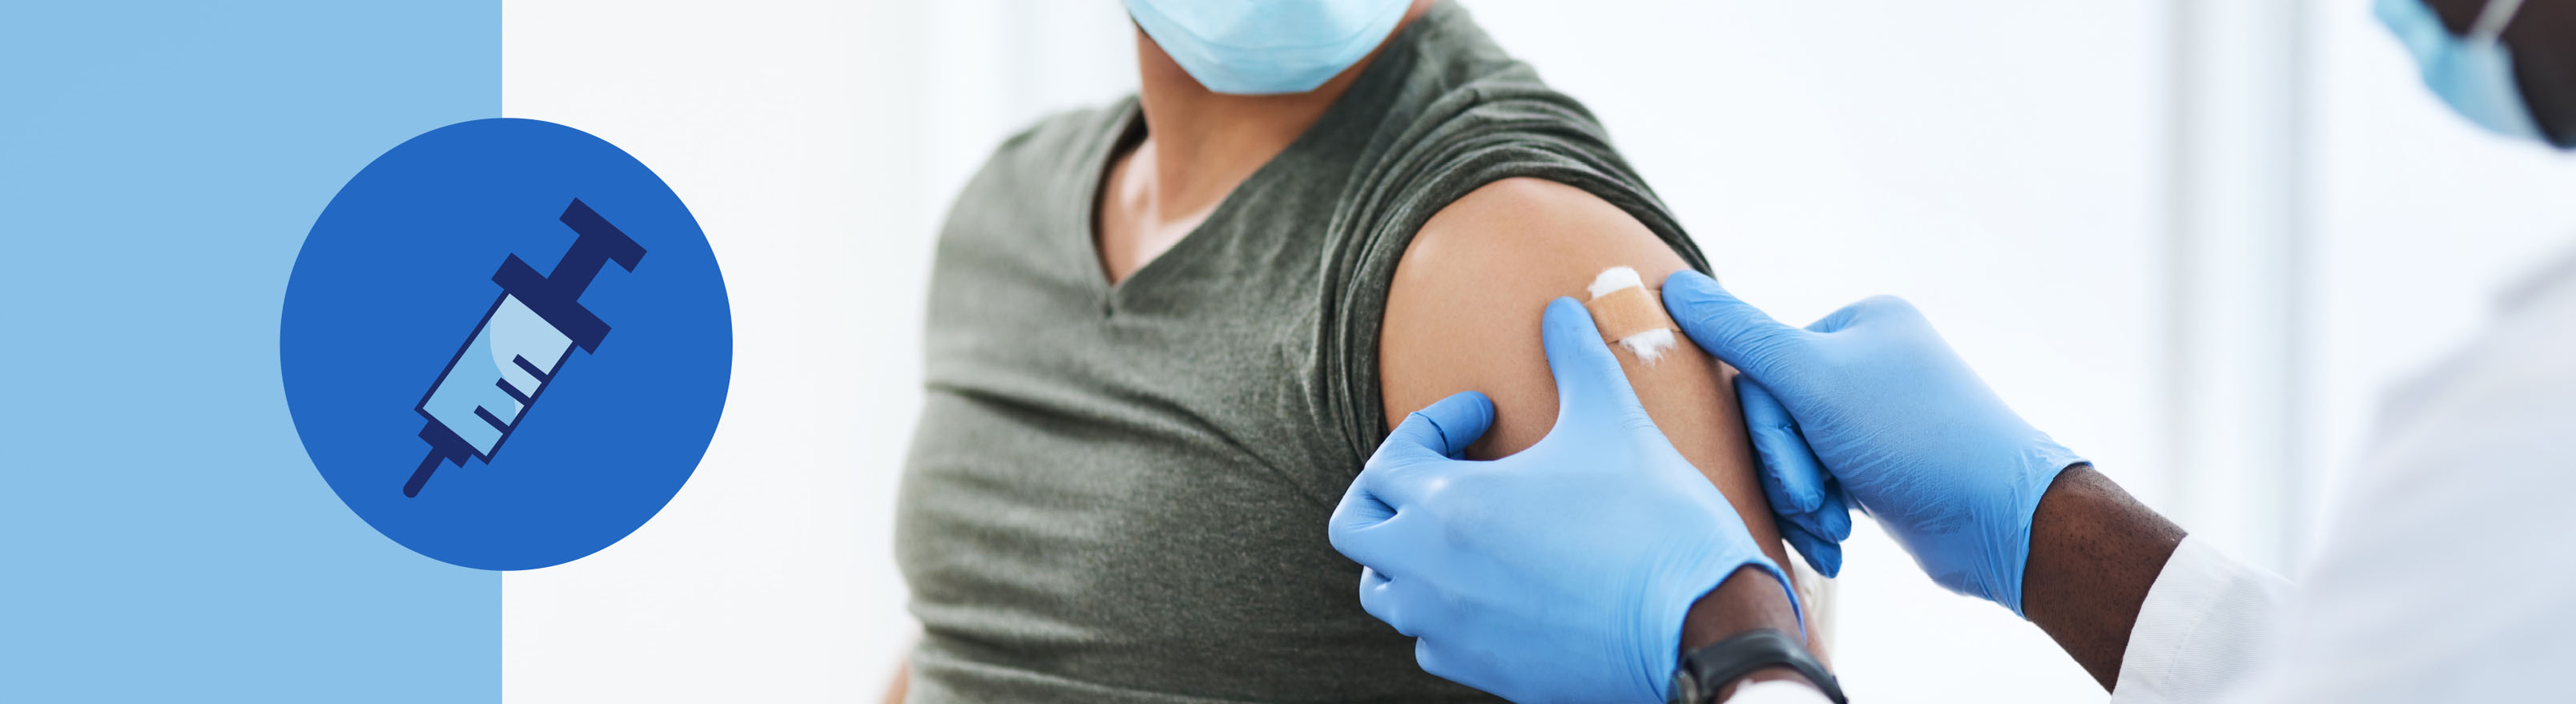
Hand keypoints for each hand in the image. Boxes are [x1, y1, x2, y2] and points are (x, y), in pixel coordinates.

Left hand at [1329, 298, 1796, 703]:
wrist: (1701, 626)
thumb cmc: (1654, 521)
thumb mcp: (1613, 420)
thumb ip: (1575, 357)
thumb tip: (1561, 308)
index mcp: (1447, 508)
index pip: (1388, 455)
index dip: (1435, 421)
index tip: (1484, 413)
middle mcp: (1430, 575)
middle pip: (1355, 528)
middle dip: (1386, 489)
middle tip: (1442, 467)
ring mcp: (1452, 631)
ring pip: (1385, 592)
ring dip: (1406, 553)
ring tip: (1463, 525)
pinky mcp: (1486, 673)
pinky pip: (1431, 643)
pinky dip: (1443, 609)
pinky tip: (1494, 582)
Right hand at [1661, 271, 2083, 615]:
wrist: (2000, 523)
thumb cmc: (1915, 440)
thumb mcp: (1814, 380)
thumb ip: (1738, 335)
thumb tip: (1672, 286)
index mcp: (1859, 323)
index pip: (1763, 367)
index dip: (1770, 430)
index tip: (1805, 472)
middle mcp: (1869, 363)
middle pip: (1775, 415)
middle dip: (1790, 472)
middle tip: (1820, 506)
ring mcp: (1874, 418)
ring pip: (1791, 456)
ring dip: (1803, 501)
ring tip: (1834, 530)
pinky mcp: (1878, 468)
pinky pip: (1817, 484)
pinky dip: (1819, 517)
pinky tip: (1837, 544)